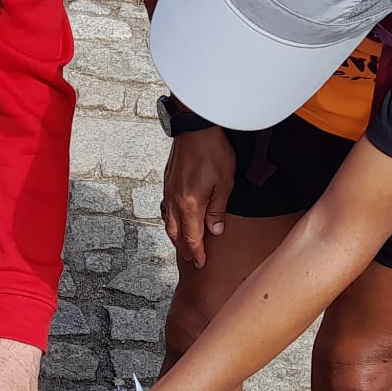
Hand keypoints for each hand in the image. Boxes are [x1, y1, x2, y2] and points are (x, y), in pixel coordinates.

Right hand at [160, 128, 234, 267]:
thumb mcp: (224, 184)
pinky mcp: (167, 181)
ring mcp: (169, 191)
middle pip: (176, 233)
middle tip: (192, 259)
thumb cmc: (213, 152)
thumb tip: (215, 231)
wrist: (195, 127)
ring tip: (183, 243)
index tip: (201, 263)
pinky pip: (166, 208)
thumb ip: (217, 210)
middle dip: (184, 248)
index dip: (197, 253)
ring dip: (176, 236)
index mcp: (190, 205)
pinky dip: (171, 220)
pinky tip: (176, 219)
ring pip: (169, 221)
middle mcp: (175, 201)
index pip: (192, 238)